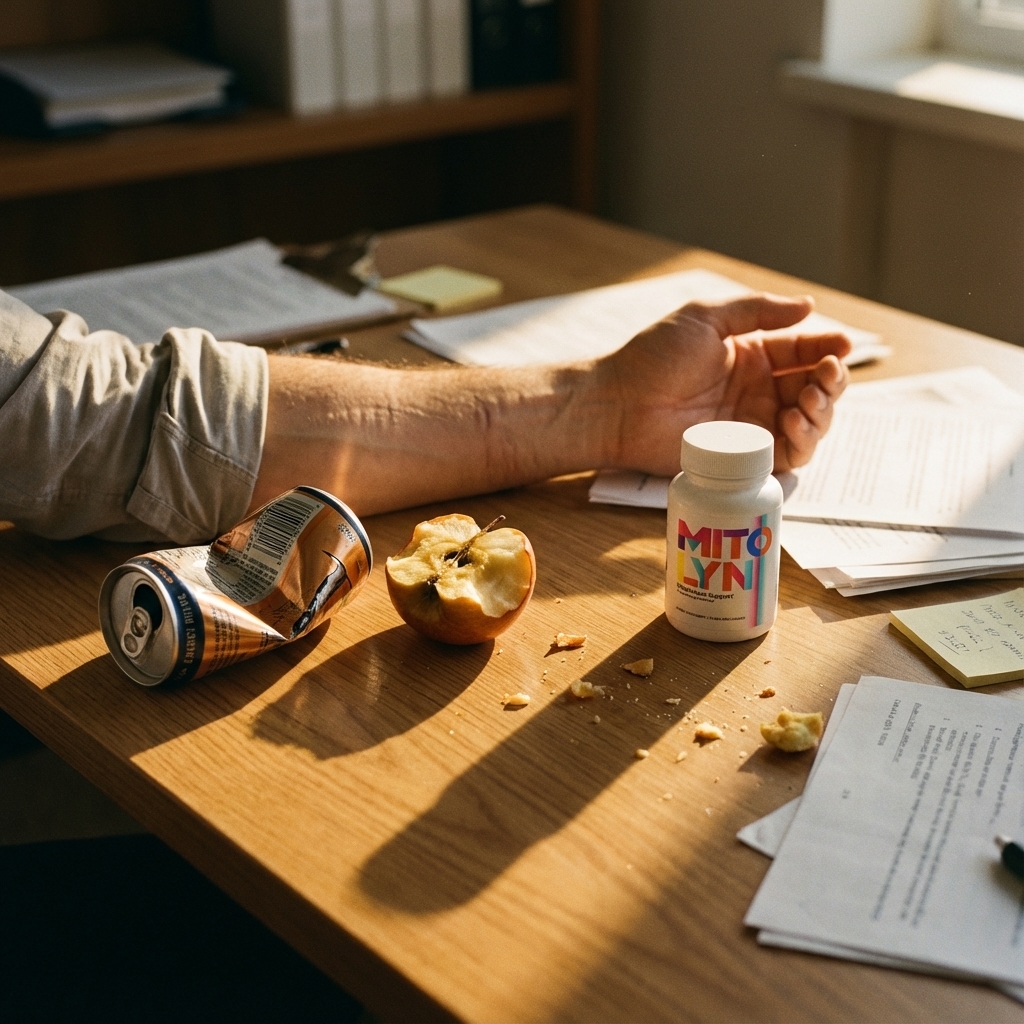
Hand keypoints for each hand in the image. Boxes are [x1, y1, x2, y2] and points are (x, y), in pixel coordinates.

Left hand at [597, 293, 851, 473]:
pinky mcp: (744, 458)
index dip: (828, 349)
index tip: (843, 345)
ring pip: (811, 423)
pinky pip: (789, 455)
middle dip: (832, 380)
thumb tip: (809, 305)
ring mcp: (752, 425)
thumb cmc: (652, 358)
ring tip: (806, 401)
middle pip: (815, 388)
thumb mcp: (705, 319)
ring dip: (822, 411)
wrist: (618, 403)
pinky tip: (794, 422)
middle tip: (827, 374)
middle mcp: (757, 390)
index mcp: (752, 355)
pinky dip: (804, 442)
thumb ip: (757, 311)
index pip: (803, 351)